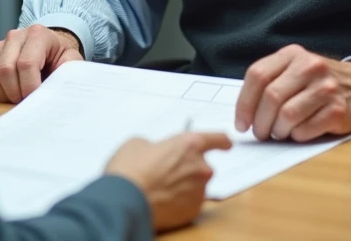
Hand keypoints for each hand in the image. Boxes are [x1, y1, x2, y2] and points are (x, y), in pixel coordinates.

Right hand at [0, 25, 82, 102]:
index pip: (26, 64)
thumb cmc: (60, 56)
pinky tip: (5, 90)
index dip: (30, 87)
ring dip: (2, 93)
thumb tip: (62, 88)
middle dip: (15, 92)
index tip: (37, 97)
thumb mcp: (72, 60)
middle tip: (26, 100)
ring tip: (17, 95)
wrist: (50, 47)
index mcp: (37, 34)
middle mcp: (15, 37)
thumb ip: (70, 71)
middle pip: (5, 70)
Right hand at [105, 132, 232, 231]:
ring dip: (183, 186)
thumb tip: (157, 152)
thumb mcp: (138, 143)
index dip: (221, 141)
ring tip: (159, 188)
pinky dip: (179, 202)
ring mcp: (199, 192)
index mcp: (190, 145)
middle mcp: (200, 168)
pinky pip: (189, 203)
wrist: (124, 200)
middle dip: (189, 168)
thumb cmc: (130, 170)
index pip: (217, 139)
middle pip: (202, 166)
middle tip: (167, 171)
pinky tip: (161, 201)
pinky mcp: (192, 211)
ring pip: (195, 186)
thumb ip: (156, 144)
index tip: (225, 143)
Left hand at [234, 44, 350, 141]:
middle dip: (260, 122)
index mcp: (292, 54)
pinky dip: (296, 136)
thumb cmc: (316, 82)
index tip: (241, 123)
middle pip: (271, 97)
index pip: (258, 75)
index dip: (244, 103)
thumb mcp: (294, 69)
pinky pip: (305, 130)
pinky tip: (299, 132)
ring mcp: (326, 88)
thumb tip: (243, 113)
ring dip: (278, 131)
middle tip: (260, 133)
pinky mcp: (338, 110)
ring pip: (287, 115)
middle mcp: (310, 66)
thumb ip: (269, 81)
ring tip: (279, 132)